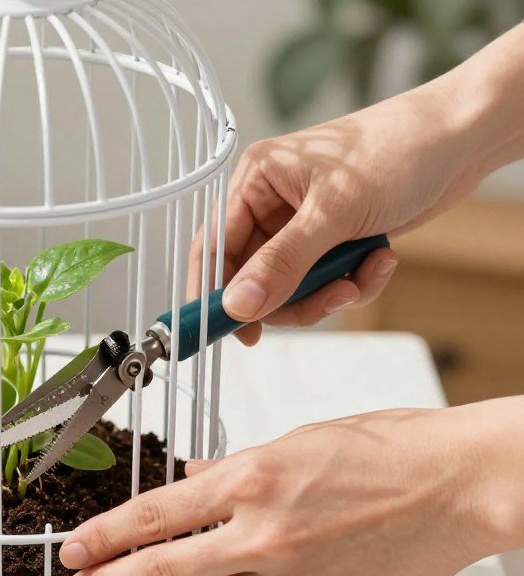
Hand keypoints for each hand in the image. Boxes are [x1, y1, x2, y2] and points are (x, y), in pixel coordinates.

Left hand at [58, 401, 523, 575]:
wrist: (459, 485)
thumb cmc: (387, 451)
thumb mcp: (296, 439)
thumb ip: (235, 466)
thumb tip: (194, 476)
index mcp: (252, 478)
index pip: (153, 514)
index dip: (104, 535)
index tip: (75, 547)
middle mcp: (265, 533)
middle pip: (164, 568)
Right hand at [195, 71, 490, 345]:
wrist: (463, 140)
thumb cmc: (397, 150)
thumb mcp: (333, 212)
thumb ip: (281, 264)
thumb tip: (238, 306)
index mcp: (256, 180)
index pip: (214, 248)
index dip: (217, 293)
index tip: (229, 332)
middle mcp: (272, 203)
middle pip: (254, 277)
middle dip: (292, 297)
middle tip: (327, 300)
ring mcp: (303, 225)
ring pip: (291, 288)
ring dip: (328, 293)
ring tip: (360, 276)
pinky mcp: (333, 242)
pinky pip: (325, 284)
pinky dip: (353, 283)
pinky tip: (381, 260)